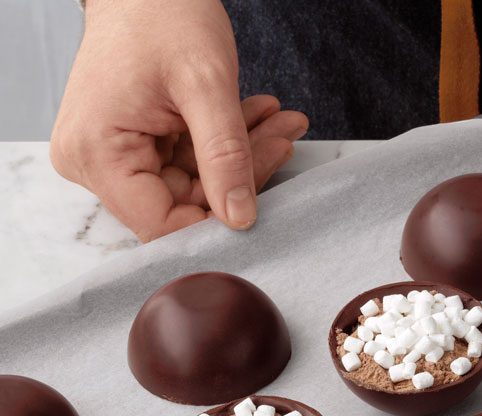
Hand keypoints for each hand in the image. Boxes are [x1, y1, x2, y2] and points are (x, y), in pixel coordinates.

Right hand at [51, 0, 307, 241]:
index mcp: (96, 153)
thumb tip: (240, 218)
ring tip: (282, 122)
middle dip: (241, 174)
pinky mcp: (134, 142)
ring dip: (243, 153)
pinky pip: (189, 159)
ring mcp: (113, 152)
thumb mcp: (206, 85)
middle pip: (181, 203)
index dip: (215, 222)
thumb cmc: (162, 13)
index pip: (160, 224)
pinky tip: (260, 115)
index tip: (264, 201)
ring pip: (193, 181)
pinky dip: (227, 141)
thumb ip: (225, 155)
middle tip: (284, 138)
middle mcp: (94, 161)